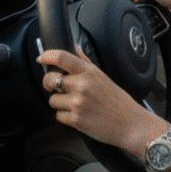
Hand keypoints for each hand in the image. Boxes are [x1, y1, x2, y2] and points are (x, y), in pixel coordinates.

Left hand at [37, 47, 164, 155]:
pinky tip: (78, 115)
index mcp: (89, 72)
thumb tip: (74, 48)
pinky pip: (58, 116)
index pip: (62, 58)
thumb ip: (85, 62)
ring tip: (74, 105)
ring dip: (59, 104)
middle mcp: (82, 86)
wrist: (129, 124)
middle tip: (56, 87)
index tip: (41, 58)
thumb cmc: (118, 101)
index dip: (47, 56)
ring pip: (52, 100)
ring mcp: (78, 103)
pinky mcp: (75, 120)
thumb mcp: (103, 76)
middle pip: (50, 79)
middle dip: (49, 84)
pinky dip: (65, 117)